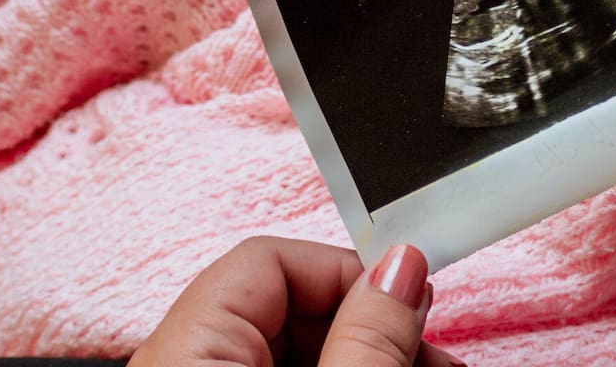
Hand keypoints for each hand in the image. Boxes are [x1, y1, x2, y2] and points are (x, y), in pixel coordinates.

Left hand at [128, 236, 464, 366]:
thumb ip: (368, 339)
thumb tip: (403, 267)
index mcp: (185, 356)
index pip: (267, 259)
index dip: (348, 270)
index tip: (407, 299)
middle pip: (287, 306)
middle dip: (373, 322)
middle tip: (430, 355)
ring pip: (295, 353)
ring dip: (370, 355)